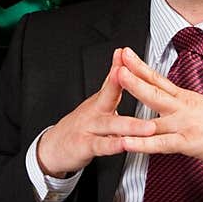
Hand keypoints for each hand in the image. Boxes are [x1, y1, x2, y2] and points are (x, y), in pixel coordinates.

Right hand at [36, 49, 155, 176]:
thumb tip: (121, 66)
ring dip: (131, 125)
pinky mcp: (85, 146)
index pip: (110, 80)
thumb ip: (110, 87)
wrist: (53, 147)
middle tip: (140, 81)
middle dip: (124, 87)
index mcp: (100, 101)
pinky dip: (114, 145)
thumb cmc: (80, 126)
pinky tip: (125, 145)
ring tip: (149, 127)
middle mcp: (94, 112)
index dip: (118, 67)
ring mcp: (89, 128)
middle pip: (109, 96)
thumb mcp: (95, 104)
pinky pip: (101, 145)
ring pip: (111, 124)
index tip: (125, 53)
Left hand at [115, 46, 202, 163]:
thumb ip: (183, 107)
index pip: (158, 79)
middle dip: (133, 76)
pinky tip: (127, 142)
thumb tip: (170, 104)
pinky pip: (162, 143)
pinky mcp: (189, 143)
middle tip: (117, 64)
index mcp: (186, 98)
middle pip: (153, 89)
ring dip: (133, 102)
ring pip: (154, 113)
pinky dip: (143, 144)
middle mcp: (183, 108)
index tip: (124, 54)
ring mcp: (185, 124)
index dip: (140, 67)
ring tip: (117, 91)